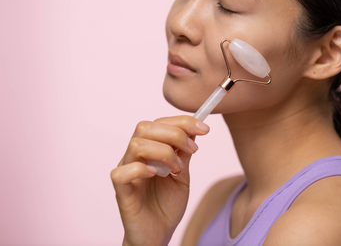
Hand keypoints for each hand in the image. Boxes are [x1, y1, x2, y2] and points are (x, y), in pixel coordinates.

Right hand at [111, 116, 209, 245]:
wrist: (159, 234)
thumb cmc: (166, 204)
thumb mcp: (183, 174)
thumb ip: (184, 152)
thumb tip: (195, 128)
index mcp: (148, 150)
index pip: (158, 123)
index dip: (182, 121)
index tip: (204, 128)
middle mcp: (134, 157)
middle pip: (144, 127)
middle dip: (174, 134)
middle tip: (192, 150)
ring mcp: (126, 172)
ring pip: (136, 145)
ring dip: (164, 153)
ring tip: (176, 169)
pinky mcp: (121, 192)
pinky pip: (122, 173)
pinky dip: (142, 169)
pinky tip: (158, 176)